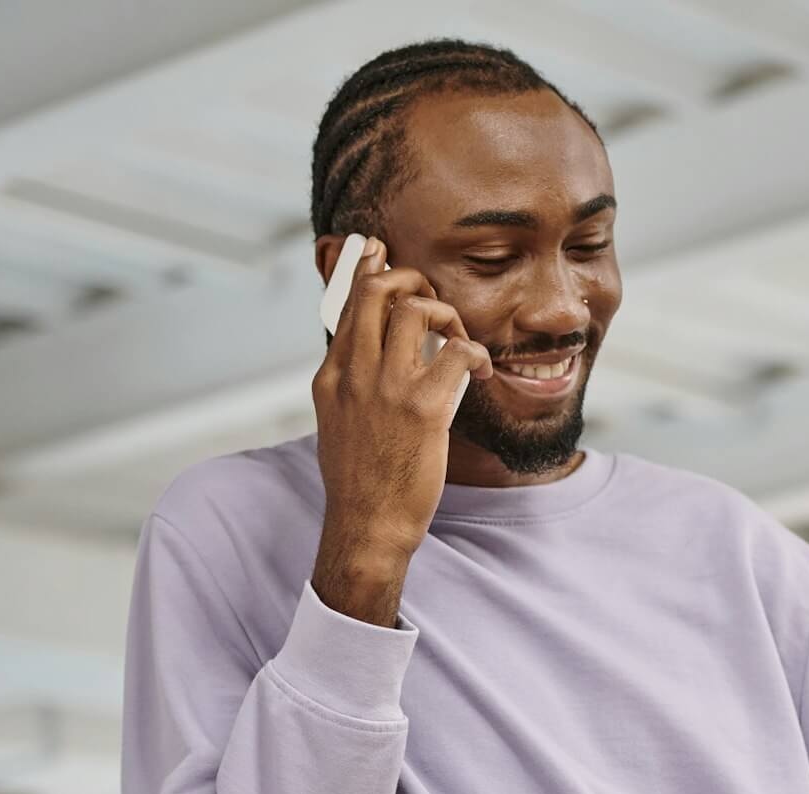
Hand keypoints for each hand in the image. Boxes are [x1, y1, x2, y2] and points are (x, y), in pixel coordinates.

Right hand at [311, 237, 491, 621]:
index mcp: (330, 377)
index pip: (345, 304)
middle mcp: (354, 373)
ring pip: (416, 309)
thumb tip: (360, 359)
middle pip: (376, 290)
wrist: (367, 525)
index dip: (366, 270)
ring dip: (446, 314)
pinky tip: (478, 371)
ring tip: (457, 339)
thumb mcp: (336, 424)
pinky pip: (457, 351)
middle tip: (432, 300)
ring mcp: (387, 388)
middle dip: (409, 279)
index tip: (380, 253)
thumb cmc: (359, 482)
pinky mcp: (424, 408)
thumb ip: (348, 386)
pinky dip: (474, 353)